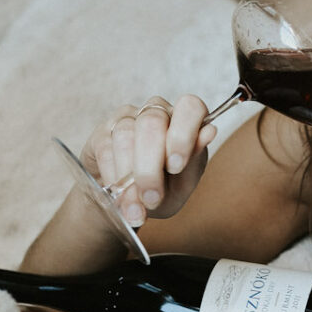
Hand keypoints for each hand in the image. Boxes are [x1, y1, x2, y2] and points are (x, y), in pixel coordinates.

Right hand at [83, 96, 216, 228]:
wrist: (127, 201)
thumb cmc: (163, 189)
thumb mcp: (183, 186)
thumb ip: (193, 163)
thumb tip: (209, 132)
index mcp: (185, 121)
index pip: (190, 107)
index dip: (183, 134)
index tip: (176, 167)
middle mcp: (157, 112)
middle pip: (152, 122)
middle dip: (150, 166)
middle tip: (152, 197)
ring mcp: (127, 118)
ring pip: (125, 135)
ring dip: (129, 176)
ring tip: (135, 204)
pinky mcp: (102, 132)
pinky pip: (105, 148)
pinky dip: (112, 176)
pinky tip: (118, 194)